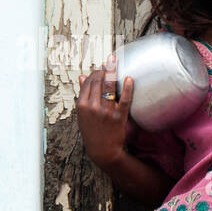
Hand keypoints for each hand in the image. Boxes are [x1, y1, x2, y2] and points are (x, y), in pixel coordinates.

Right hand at [78, 53, 133, 168]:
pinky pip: (124, 100)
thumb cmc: (92, 131)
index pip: (88, 83)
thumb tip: (83, 77)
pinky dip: (127, 88)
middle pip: (98, 82)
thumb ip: (83, 95)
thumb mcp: (82, 114)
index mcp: (82, 105)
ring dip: (113, 73)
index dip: (95, 72)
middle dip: (104, 69)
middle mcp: (93, 107)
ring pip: (109, 88)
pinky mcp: (119, 117)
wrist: (102, 150)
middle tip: (110, 60)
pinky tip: (129, 79)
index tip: (101, 67)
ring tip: (116, 62)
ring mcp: (106, 112)